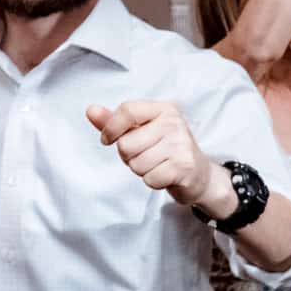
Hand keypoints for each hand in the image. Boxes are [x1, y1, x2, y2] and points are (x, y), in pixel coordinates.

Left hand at [87, 96, 215, 208]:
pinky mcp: (184, 166)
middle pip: (126, 143)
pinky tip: (165, 175)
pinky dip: (153, 181)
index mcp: (163, 109)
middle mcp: (174, 123)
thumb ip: (115, 122)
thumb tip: (90, 110)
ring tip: (157, 165)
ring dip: (141, 170)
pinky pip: (150, 178)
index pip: (127, 111)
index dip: (110, 128)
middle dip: (129, 156)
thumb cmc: (165, 149)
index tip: (107, 140)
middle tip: (146, 155)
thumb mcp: (141, 130)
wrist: (199, 174)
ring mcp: (181, 144)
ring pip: (136, 164)